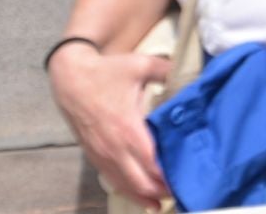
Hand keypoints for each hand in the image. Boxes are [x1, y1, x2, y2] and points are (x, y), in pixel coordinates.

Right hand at [48, 42, 172, 208]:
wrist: (69, 78)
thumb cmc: (107, 71)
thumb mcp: (142, 65)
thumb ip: (169, 71)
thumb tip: (196, 74)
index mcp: (127, 127)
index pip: (151, 162)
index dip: (167, 176)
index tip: (186, 180)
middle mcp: (113, 146)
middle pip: (139, 181)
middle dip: (160, 190)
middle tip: (182, 192)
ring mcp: (101, 153)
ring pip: (124, 184)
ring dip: (144, 195)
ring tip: (163, 202)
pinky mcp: (93, 155)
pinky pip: (111, 179)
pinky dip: (127, 190)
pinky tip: (140, 197)